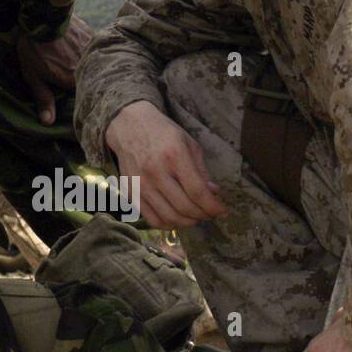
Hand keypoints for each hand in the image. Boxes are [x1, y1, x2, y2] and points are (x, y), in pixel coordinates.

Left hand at [16, 15, 92, 124]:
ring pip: (93, 61)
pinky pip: (93, 46)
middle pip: (90, 78)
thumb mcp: (34, 76)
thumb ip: (44, 98)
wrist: (42, 14)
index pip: (84, 95)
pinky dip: (87, 48)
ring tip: (73, 59)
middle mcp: (88, 66)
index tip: (72, 95)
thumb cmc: (35, 48)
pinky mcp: (91, 34)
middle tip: (69, 74)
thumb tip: (48, 123)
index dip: (79, 97)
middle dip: (84, 79)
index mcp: (74, 81)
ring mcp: (91, 49)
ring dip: (86, 63)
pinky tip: (77, 46)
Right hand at [104, 100, 226, 227]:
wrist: (128, 126)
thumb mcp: (188, 144)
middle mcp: (155, 172)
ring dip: (188, 222)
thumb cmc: (163, 133)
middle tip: (210, 214)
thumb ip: (201, 170)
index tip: (223, 211)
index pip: (197, 191)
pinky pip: (152, 219)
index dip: (213, 206)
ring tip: (196, 217)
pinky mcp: (131, 193)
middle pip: (184, 207)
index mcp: (174, 156)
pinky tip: (178, 218)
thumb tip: (213, 194)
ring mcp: (141, 185)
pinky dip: (169, 224)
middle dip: (203, 215)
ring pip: (169, 217)